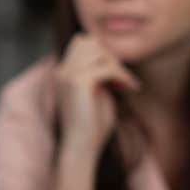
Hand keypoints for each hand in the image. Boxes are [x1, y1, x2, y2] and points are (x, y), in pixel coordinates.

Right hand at [54, 34, 139, 156]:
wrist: (80, 147)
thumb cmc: (91, 126)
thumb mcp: (95, 93)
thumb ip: (98, 74)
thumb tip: (110, 56)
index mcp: (62, 73)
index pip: (81, 42)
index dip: (102, 53)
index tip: (115, 74)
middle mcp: (61, 71)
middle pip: (89, 41)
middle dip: (110, 56)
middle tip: (123, 78)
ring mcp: (67, 75)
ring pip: (98, 51)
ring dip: (117, 66)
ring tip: (126, 84)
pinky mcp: (78, 83)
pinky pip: (106, 68)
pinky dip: (122, 77)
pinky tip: (129, 89)